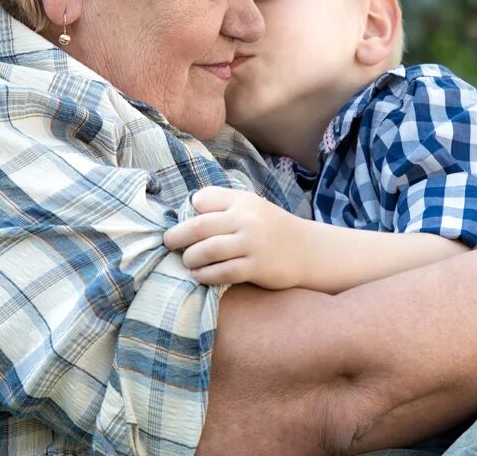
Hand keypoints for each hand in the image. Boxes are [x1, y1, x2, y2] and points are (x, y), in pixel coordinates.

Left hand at [163, 186, 310, 289]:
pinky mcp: (257, 267)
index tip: (184, 224)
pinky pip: (223, 272)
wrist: (308, 250)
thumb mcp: (251, 207)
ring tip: (186, 262)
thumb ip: (224, 205)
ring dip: (190, 258)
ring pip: (208, 250)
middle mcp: (247, 219)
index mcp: (242, 200)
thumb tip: (187, 212)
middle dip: (177, 237)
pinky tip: (199, 276)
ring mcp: (252, 243)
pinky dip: (205, 275)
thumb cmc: (271, 229)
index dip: (189, 212)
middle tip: (168, 244)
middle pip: (199, 226)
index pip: (203, 200)